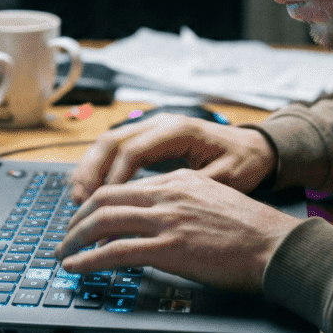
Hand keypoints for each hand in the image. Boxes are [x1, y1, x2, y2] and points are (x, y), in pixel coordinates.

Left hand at [56, 169, 299, 292]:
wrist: (277, 245)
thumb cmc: (253, 231)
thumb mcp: (215, 199)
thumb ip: (184, 202)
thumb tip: (161, 220)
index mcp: (179, 180)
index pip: (125, 184)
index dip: (97, 201)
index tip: (85, 216)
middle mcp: (169, 193)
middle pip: (105, 197)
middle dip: (78, 217)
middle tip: (67, 235)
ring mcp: (168, 219)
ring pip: (104, 220)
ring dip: (75, 238)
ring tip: (64, 253)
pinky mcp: (170, 248)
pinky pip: (116, 251)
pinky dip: (89, 259)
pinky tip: (77, 267)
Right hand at [69, 113, 277, 202]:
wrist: (254, 147)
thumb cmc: (243, 162)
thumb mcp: (227, 178)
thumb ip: (193, 189)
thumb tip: (163, 209)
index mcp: (178, 130)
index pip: (133, 150)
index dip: (115, 178)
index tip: (103, 206)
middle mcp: (159, 123)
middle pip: (112, 140)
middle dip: (91, 171)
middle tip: (79, 201)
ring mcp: (151, 128)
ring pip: (108, 143)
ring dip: (90, 170)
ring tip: (77, 198)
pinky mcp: (148, 139)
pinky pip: (115, 150)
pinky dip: (100, 169)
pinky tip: (91, 191)